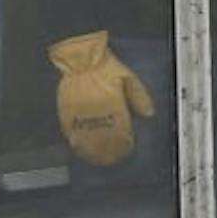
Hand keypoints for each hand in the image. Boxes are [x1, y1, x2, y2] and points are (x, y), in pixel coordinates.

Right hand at [48, 32, 156, 167]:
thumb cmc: (104, 66)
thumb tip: (148, 113)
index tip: (127, 149)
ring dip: (94, 153)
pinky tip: (81, 149)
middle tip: (114, 159)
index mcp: (114, 106)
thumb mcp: (128, 77)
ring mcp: (81, 117)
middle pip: (105, 142)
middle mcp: (98, 115)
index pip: (122, 133)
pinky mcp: (68, 116)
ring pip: (88, 143)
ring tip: (99, 159)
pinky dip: (77, 145)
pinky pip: (72, 136)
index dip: (124, 144)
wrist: (82, 58)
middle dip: (110, 153)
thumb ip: (139, 96)